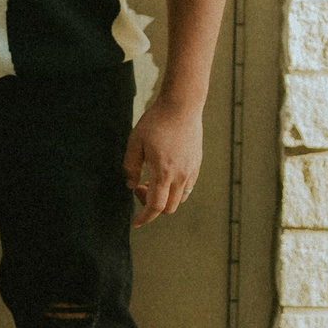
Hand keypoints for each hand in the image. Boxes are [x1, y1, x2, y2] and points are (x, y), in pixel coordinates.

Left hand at [123, 93, 202, 227]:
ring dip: (164, 197)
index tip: (134, 222)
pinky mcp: (197, 164)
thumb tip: (131, 185)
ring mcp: (191, 170)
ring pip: (179, 199)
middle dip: (151, 206)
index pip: (155, 206)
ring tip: (151, 178)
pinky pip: (187, 187)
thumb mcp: (135, 142)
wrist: (182, 105)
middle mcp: (181, 175)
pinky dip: (174, 189)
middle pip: (168, 207)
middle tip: (140, 187)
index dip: (144, 217)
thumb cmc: (156, 121)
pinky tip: (164, 173)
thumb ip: (131, 167)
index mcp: (164, 172)